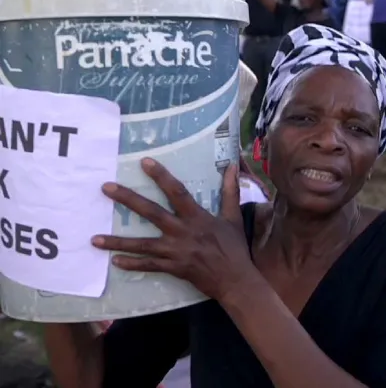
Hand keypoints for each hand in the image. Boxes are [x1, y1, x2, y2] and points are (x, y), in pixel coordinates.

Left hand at [92, 159, 254, 302]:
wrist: (235, 279)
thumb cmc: (234, 247)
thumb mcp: (233, 217)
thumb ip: (230, 191)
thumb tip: (231, 167)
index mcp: (197, 217)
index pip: (177, 191)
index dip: (161, 176)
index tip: (144, 162)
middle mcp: (182, 231)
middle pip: (151, 213)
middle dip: (128, 199)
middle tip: (106, 188)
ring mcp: (175, 251)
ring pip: (142, 245)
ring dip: (117, 242)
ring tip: (94, 239)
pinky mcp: (172, 268)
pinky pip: (148, 266)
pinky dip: (131, 264)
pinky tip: (115, 261)